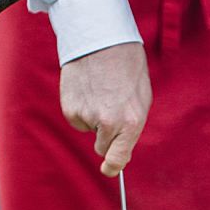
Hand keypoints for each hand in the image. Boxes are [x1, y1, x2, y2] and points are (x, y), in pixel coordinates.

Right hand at [59, 42, 150, 176]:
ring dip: (93, 117)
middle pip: (102, 147)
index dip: (113, 166)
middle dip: (105, 137)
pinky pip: (76, 117)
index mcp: (131, 123)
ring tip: (100, 92)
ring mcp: (86, 116)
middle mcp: (108, 123)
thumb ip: (132, 125)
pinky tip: (86, 89)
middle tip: (109, 112)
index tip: (109, 169)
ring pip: (88, 130)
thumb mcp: (141, 99)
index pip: (119, 157)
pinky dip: (80, 107)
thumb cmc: (126, 67)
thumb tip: (122, 148)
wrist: (100, 39)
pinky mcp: (69, 107)